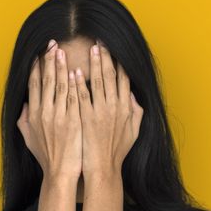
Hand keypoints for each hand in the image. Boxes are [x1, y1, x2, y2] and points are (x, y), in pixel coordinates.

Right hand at [18, 40, 81, 179]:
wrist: (60, 173)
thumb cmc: (46, 157)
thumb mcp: (29, 138)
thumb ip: (25, 119)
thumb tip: (25, 104)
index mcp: (33, 114)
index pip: (33, 84)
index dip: (36, 66)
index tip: (40, 53)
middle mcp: (44, 113)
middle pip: (45, 80)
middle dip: (49, 60)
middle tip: (53, 44)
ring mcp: (58, 116)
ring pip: (59, 85)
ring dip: (61, 66)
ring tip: (63, 51)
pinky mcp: (73, 121)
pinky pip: (73, 97)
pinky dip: (73, 83)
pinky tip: (76, 71)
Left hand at [74, 41, 142, 175]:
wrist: (103, 169)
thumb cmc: (117, 152)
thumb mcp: (134, 131)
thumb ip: (135, 111)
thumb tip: (133, 96)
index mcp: (126, 108)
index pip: (124, 79)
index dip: (119, 63)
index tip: (114, 50)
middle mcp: (115, 107)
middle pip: (111, 76)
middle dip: (106, 57)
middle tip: (100, 42)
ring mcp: (100, 112)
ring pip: (97, 82)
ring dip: (93, 64)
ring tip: (90, 50)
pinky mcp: (86, 118)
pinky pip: (82, 96)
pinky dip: (78, 83)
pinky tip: (74, 72)